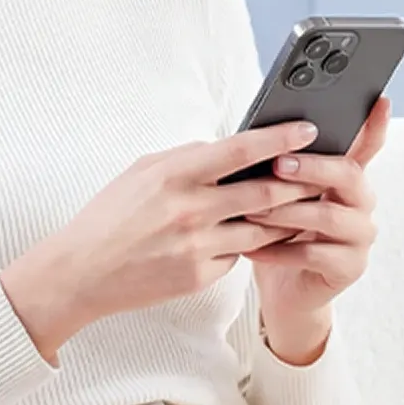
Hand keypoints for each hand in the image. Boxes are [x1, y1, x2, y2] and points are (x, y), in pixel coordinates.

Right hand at [0, 119, 322, 363]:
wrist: (81, 271)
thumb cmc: (110, 215)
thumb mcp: (143, 171)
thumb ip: (187, 157)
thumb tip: (227, 147)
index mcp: (175, 175)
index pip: (240, 150)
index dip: (279, 138)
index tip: (307, 129)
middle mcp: (190, 209)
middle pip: (264, 192)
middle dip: (300, 181)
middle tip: (322, 172)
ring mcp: (197, 246)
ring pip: (262, 229)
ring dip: (286, 217)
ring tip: (303, 206)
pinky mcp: (199, 275)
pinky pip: (238, 255)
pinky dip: (249, 244)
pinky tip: (255, 236)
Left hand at [243, 95, 388, 364]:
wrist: (284, 290)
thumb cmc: (280, 232)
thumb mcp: (282, 195)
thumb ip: (284, 166)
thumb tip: (260, 133)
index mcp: (348, 178)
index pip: (368, 145)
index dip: (376, 124)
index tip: (380, 99)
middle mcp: (362, 203)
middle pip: (348, 175)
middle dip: (311, 167)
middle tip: (277, 164)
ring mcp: (360, 237)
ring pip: (328, 216)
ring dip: (285, 212)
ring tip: (250, 211)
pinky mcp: (350, 268)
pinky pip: (313, 254)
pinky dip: (277, 250)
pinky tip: (250, 248)